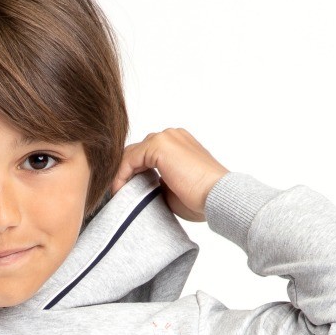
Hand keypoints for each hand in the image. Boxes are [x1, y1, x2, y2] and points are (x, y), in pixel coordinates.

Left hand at [109, 129, 230, 222]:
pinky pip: (129, 158)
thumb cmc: (202, 198)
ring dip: (121, 173)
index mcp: (178, 144)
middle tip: (117, 193)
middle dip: (124, 172)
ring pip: (130, 153)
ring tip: (117, 194)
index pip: (145, 154)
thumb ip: (156, 182)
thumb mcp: (173, 189)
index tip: (124, 193)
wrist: (219, 197)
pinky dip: (120, 175)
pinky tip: (119, 191)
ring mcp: (166, 138)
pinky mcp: (159, 145)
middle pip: (136, 151)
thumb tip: (137, 188)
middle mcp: (171, 136)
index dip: (131, 173)